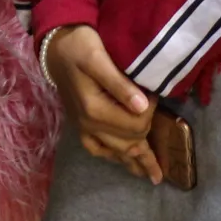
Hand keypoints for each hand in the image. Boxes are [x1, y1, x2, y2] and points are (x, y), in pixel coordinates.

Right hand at [44, 25, 162, 183]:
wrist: (55, 45)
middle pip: (129, 141)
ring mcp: (84, 127)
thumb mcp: (99, 59)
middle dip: (148, 139)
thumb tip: (143, 107)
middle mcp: (89, 124)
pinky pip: (98, 149)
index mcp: (95, 109)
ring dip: (135, 162)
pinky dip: (113, 156)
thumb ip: (120, 84)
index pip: (136, 124)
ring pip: (116, 151)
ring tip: (152, 175)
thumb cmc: (78, 46)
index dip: (151, 111)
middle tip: (164, 135)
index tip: (152, 92)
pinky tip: (122, 160)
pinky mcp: (80, 125)